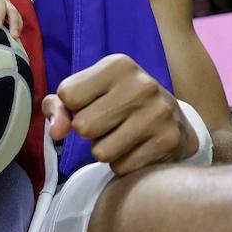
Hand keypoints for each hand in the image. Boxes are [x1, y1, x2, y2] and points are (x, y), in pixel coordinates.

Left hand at [42, 53, 195, 175]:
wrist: (175, 123)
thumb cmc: (120, 105)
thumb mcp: (89, 94)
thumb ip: (59, 107)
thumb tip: (56, 131)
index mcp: (118, 65)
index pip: (68, 95)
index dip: (73, 107)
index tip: (93, 104)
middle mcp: (141, 85)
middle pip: (83, 126)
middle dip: (89, 132)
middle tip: (109, 124)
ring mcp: (158, 113)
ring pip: (100, 152)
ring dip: (105, 151)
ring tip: (122, 137)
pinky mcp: (168, 141)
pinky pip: (121, 167)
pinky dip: (123, 164)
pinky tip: (137, 149)